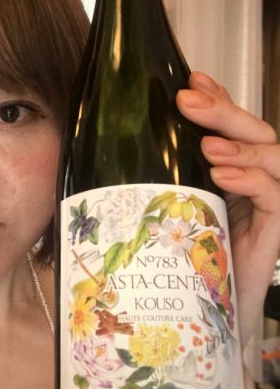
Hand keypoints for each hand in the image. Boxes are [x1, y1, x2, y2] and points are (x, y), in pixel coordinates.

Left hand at [176, 71, 279, 346]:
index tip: (191, 78)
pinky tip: (221, 175)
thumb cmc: (185, 256)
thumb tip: (123, 145)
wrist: (205, 309)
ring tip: (205, 142)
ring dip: (238, 143)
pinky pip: (273, 194)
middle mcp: (252, 179)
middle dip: (222, 111)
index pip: (230, 124)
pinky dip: (250, 179)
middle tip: (187, 99)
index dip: (217, 97)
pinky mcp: (274, 227)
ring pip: (271, 156)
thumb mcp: (171, 205)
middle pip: (252, 131)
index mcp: (229, 168)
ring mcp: (267, 202)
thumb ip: (163, 175)